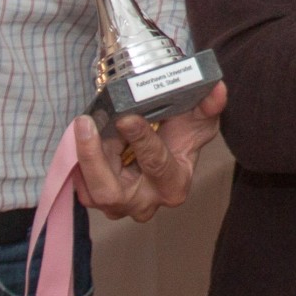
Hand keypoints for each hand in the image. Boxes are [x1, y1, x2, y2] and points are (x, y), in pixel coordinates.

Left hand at [75, 84, 226, 220]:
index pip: (156, 165)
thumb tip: (216, 90)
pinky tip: (82, 133)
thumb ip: (210, 105)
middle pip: (111, 193)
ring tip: (86, 123)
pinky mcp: (101, 198)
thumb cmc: (184, 133)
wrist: (167, 144)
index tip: (127, 117)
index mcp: (174, 185)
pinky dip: (79, 159)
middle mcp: (146, 202)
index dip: (141, 140)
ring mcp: (120, 205)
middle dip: (94, 158)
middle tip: (86, 123)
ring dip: (84, 156)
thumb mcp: (201, 119)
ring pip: (91, 190)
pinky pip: (82, 184)